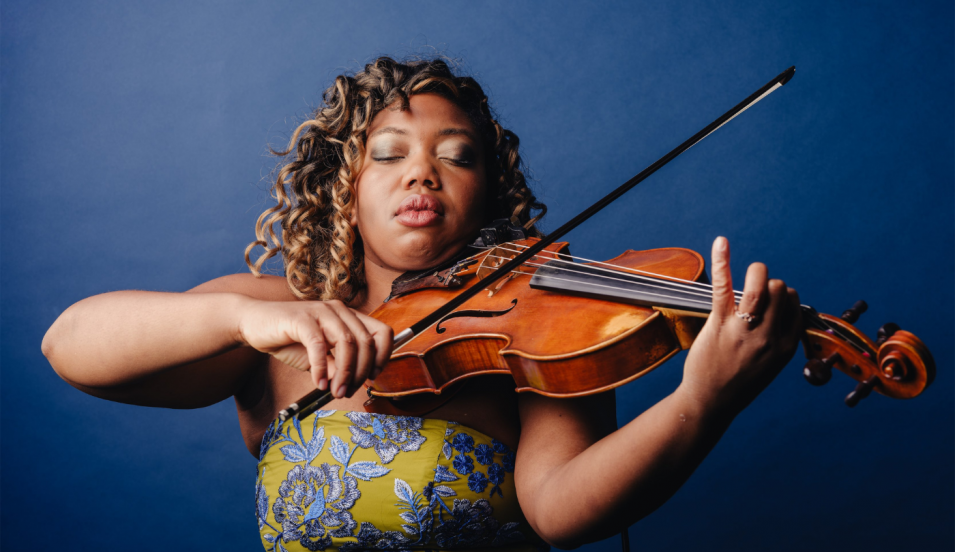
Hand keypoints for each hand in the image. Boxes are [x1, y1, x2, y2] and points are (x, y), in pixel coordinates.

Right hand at [235, 298, 393, 397]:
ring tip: (335, 391)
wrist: (254, 324)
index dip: (383, 356)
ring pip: (347, 343)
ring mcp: (321, 312)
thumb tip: (352, 383)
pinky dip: (321, 368)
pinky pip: (319, 346)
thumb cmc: (290, 340)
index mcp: (349, 317)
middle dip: (360, 372)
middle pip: (366, 342)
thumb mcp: (321, 357)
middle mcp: (339, 311)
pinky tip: (318, 382)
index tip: (372, 377)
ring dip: (344, 373)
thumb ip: (338, 366)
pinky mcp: (301, 319)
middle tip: (347, 391)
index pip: (382, 332)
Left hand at [679, 237, 802, 416]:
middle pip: (780, 290)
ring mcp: (745, 329)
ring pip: (762, 285)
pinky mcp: (720, 323)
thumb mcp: (770, 365)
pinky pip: (725, 285)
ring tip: (751, 276)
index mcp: (785, 346)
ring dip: (757, 273)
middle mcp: (769, 336)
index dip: (783, 298)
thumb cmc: (737, 382)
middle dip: (770, 285)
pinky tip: (721, 242)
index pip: (794, 305)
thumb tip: (782, 309)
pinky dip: (722, 260)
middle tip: (755, 295)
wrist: (711, 402)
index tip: (770, 304)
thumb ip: (779, 338)